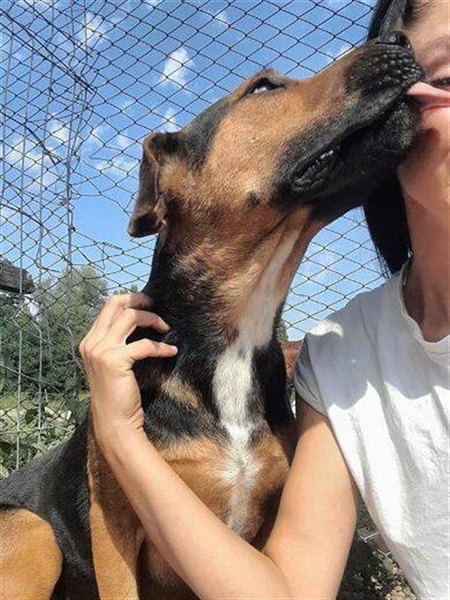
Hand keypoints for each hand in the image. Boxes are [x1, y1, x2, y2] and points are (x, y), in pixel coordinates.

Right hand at [79, 293, 177, 448]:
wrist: (114, 423)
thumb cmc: (118, 396)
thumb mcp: (113, 364)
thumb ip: (118, 343)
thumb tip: (138, 322)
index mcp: (89, 342)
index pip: (107, 307)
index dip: (129, 300)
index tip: (147, 303)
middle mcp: (91, 343)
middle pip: (115, 304)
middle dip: (139, 299)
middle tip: (156, 304)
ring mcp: (100, 351)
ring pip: (131, 317)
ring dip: (152, 319)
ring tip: (166, 327)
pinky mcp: (115, 360)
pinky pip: (145, 344)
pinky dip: (161, 346)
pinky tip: (171, 351)